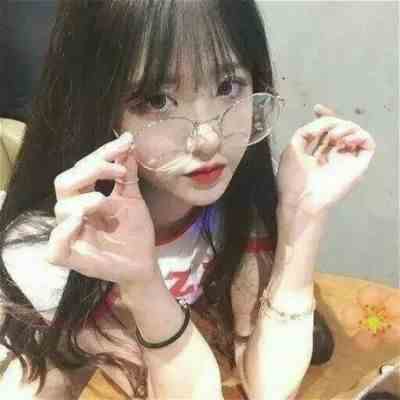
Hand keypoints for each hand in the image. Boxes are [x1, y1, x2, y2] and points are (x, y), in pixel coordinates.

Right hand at [46, 132, 156, 286]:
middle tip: (118, 171)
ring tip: (105, 201)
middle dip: (90, 170)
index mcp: (85, 197)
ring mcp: (71, 235)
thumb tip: (128, 142)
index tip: (126, 143)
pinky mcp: (72, 258)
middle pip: (65, 182)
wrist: (144, 263)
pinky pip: (56, 247)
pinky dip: (64, 232)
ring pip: (61, 209)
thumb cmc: (135, 232)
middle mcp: (74, 213)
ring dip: (85, 200)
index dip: (102, 154)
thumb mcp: (132, 199)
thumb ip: (127, 175)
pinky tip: (80, 220)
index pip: (83, 168)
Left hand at [276, 104, 375, 216]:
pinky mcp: (358, 165)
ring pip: (354, 132)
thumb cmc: (294, 177)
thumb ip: (307, 130)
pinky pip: (367, 143)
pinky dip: (359, 136)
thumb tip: (324, 121)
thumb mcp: (293, 147)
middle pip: (340, 127)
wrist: (303, 199)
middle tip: (326, 128)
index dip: (324, 116)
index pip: (325, 130)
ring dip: (344, 127)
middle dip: (333, 120)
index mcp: (315, 151)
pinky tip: (345, 141)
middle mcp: (332, 153)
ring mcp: (346, 159)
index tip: (318, 109)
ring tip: (333, 138)